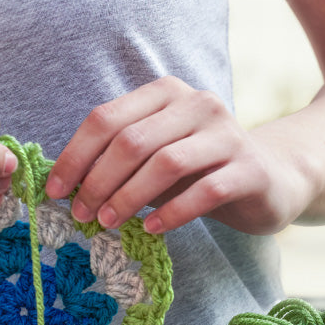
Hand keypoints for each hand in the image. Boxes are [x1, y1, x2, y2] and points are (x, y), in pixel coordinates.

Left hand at [45, 76, 316, 235]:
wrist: (270, 180)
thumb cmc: (200, 172)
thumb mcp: (156, 160)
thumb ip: (120, 164)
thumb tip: (67, 188)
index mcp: (166, 95)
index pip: (106, 119)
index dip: (75, 157)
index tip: (54, 192)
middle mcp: (197, 105)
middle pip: (132, 141)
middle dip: (98, 181)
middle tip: (82, 215)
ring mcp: (226, 135)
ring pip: (166, 163)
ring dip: (129, 196)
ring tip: (109, 223)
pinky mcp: (249, 170)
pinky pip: (204, 191)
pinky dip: (172, 212)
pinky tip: (151, 230)